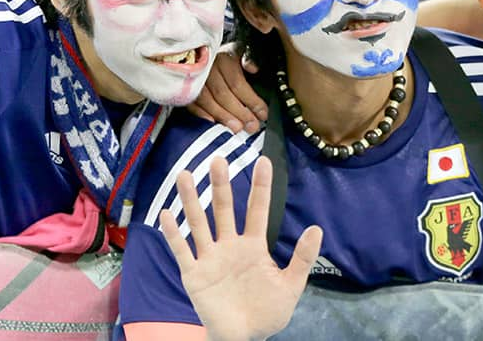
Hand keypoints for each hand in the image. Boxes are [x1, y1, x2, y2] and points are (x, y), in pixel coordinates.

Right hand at [161, 157, 322, 340]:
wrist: (245, 337)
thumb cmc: (267, 312)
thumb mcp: (291, 285)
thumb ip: (301, 258)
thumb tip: (316, 228)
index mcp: (254, 246)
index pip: (257, 210)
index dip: (260, 187)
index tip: (263, 161)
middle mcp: (230, 246)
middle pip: (223, 210)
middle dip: (220, 186)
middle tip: (218, 160)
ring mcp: (210, 258)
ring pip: (199, 224)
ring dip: (191, 201)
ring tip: (184, 175)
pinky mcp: (194, 274)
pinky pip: (182, 251)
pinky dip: (173, 233)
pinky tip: (166, 214)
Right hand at [188, 42, 265, 132]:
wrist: (204, 53)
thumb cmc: (227, 58)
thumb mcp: (241, 52)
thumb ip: (249, 58)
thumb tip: (253, 68)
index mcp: (224, 59)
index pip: (237, 83)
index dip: (251, 100)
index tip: (263, 113)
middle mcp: (207, 68)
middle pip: (222, 94)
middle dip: (239, 112)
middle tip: (251, 126)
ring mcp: (194, 79)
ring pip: (207, 100)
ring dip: (222, 116)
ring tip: (236, 128)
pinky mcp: (184, 88)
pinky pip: (191, 103)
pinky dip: (201, 114)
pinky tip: (213, 122)